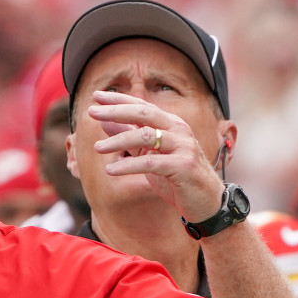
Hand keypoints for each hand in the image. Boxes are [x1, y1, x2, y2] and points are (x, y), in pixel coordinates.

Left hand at [87, 90, 224, 221]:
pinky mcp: (182, 166)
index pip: (142, 106)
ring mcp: (182, 147)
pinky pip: (150, 162)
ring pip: (145, 136)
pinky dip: (128, 165)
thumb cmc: (176, 177)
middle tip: (91, 112)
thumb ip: (129, 138)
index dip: (119, 100)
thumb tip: (105, 122)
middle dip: (115, 111)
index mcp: (171, 124)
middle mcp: (178, 130)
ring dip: (117, 140)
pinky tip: (111, 170)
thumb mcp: (149, 154)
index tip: (96, 96)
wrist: (206, 201)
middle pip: (143, 113)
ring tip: (96, 147)